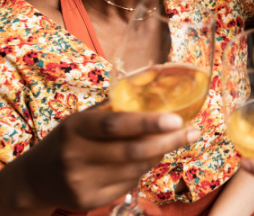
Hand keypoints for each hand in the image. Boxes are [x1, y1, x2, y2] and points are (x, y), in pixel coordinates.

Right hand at [1, 103, 198, 212]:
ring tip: (172, 139)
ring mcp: (83, 182)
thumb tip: (157, 75)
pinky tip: (148, 157)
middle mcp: (77, 156)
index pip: (115, 125)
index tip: (177, 119)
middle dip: (169, 142)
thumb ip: (117, 102)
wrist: (36, 178)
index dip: (147, 123)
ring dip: (159, 153)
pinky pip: (129, 184)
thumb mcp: (86, 116)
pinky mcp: (89, 201)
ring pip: (136, 169)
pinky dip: (145, 169)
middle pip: (132, 152)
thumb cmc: (70, 137)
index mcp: (77, 127)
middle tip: (193, 131)